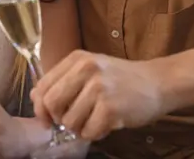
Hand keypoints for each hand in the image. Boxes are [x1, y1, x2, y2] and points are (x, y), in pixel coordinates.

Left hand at [31, 50, 162, 140]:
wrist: (157, 82)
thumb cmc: (120, 79)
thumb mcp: (90, 70)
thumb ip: (62, 81)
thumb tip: (35, 97)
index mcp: (77, 58)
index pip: (43, 86)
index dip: (41, 108)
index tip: (48, 118)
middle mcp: (86, 69)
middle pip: (52, 104)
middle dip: (59, 119)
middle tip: (73, 121)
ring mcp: (99, 87)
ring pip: (69, 122)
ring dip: (80, 128)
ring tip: (94, 120)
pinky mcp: (111, 107)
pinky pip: (88, 132)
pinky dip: (94, 134)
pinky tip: (105, 124)